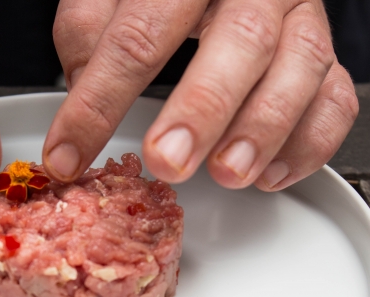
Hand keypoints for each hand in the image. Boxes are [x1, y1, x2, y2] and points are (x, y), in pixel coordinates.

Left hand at [45, 0, 358, 190]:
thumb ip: (91, 37)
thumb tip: (85, 98)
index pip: (138, 36)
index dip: (99, 102)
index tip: (69, 155)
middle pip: (240, 42)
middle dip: (202, 110)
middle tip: (168, 162)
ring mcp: (295, 16)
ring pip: (300, 67)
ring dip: (264, 129)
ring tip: (228, 173)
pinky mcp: (320, 51)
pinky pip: (333, 96)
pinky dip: (309, 140)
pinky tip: (271, 173)